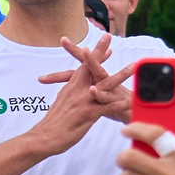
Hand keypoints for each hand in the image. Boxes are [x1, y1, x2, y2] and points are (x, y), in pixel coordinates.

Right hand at [31, 33, 134, 150]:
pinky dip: (118, 104)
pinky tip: (130, 101)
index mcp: (70, 88)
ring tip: (133, 66)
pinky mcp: (87, 114)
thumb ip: (72, 94)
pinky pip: (106, 107)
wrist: (42, 138)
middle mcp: (76, 91)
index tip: (104, 43)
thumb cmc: (53, 124)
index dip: (93, 54)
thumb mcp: (61, 104)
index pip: (83, 67)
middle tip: (109, 37)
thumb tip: (75, 89)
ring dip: (120, 74)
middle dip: (100, 51)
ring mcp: (82, 101)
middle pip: (91, 68)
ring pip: (104, 85)